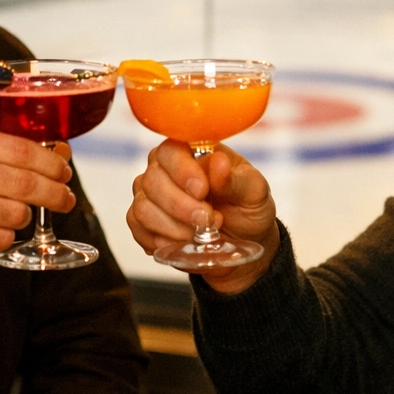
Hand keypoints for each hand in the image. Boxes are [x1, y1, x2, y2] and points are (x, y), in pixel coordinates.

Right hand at [0, 124, 74, 284]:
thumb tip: (56, 154)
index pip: (20, 149)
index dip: (51, 163)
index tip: (65, 172)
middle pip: (24, 183)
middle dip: (54, 193)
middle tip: (65, 199)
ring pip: (16, 213)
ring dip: (24, 216)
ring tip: (15, 214)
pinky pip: (0, 239)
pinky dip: (5, 237)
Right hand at [127, 141, 279, 293]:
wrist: (242, 242)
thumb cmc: (247, 208)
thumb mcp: (254, 192)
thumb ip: (236, 179)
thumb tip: (218, 162)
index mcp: (192, 152)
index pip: (171, 151)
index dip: (182, 171)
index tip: (202, 191)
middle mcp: (164, 169)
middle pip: (153, 181)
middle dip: (181, 206)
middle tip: (209, 220)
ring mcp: (149, 195)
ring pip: (143, 208)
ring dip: (174, 227)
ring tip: (201, 234)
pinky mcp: (142, 221)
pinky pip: (138, 229)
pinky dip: (162, 240)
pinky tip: (184, 242)